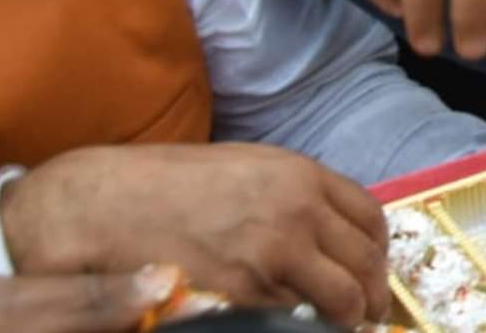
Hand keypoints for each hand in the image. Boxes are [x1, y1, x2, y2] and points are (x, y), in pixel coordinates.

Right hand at [0, 145, 388, 327]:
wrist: (106, 205)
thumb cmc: (170, 186)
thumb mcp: (247, 169)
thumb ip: (294, 194)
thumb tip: (330, 230)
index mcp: (301, 176)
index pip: (370, 218)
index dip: (379, 250)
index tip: (375, 269)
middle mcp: (298, 212)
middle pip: (365, 262)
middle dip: (373, 292)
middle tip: (370, 311)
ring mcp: (275, 255)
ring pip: (342, 298)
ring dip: (348, 317)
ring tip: (343, 325)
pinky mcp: (247, 294)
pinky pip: (295, 318)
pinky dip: (303, 326)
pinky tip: (296, 325)